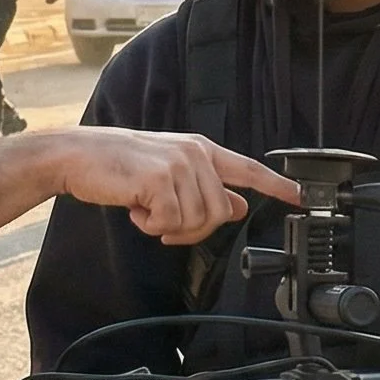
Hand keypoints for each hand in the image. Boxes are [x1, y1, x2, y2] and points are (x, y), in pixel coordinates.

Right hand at [44, 128, 300, 246]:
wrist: (77, 156)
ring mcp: (178, 165)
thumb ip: (205, 187)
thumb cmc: (119, 166)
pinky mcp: (159, 180)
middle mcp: (195, 154)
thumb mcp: (168, 173)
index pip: (248, 169)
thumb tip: (239, 206)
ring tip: (145, 209)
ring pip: (195, 221)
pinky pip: (169, 223)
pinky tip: (134, 207)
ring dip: (167, 227)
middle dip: (192, 229)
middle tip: (162, 223)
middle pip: (219, 213)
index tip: (301, 198)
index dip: (277, 186)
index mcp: (200, 150)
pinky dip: (149, 225)